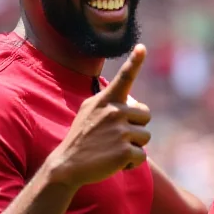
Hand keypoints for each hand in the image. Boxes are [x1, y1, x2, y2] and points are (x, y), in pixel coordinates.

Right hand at [45, 44, 151, 187]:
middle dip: (136, 126)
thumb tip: (134, 102)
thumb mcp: (89, 112)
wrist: (67, 165)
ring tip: (113, 149)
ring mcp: (120, 131)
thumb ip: (109, 103)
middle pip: (146, 115)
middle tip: (117, 136)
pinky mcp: (124, 151)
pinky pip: (141, 155)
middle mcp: (114, 112)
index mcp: (106, 101)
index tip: (142, 47)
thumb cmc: (81, 138)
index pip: (124, 78)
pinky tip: (115, 163)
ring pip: (145, 136)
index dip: (134, 61)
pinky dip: (131, 162)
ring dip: (134, 146)